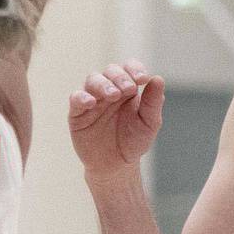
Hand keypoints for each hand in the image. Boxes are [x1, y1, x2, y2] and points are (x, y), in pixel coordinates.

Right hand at [67, 60, 163, 180]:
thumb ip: (153, 102)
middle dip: (120, 77)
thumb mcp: (149, 123)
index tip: (143, 79)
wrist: (117, 165)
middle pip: (110, 71)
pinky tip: (91, 102)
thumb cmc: (133, 141)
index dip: (134, 68)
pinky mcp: (77, 113)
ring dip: (102, 84)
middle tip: (129, 89)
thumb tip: (158, 78)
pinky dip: (82, 97)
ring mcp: (92, 100)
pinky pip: (76, 98)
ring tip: (113, 95)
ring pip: (92, 80)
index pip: (128, 68)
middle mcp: (109, 90)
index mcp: (127, 89)